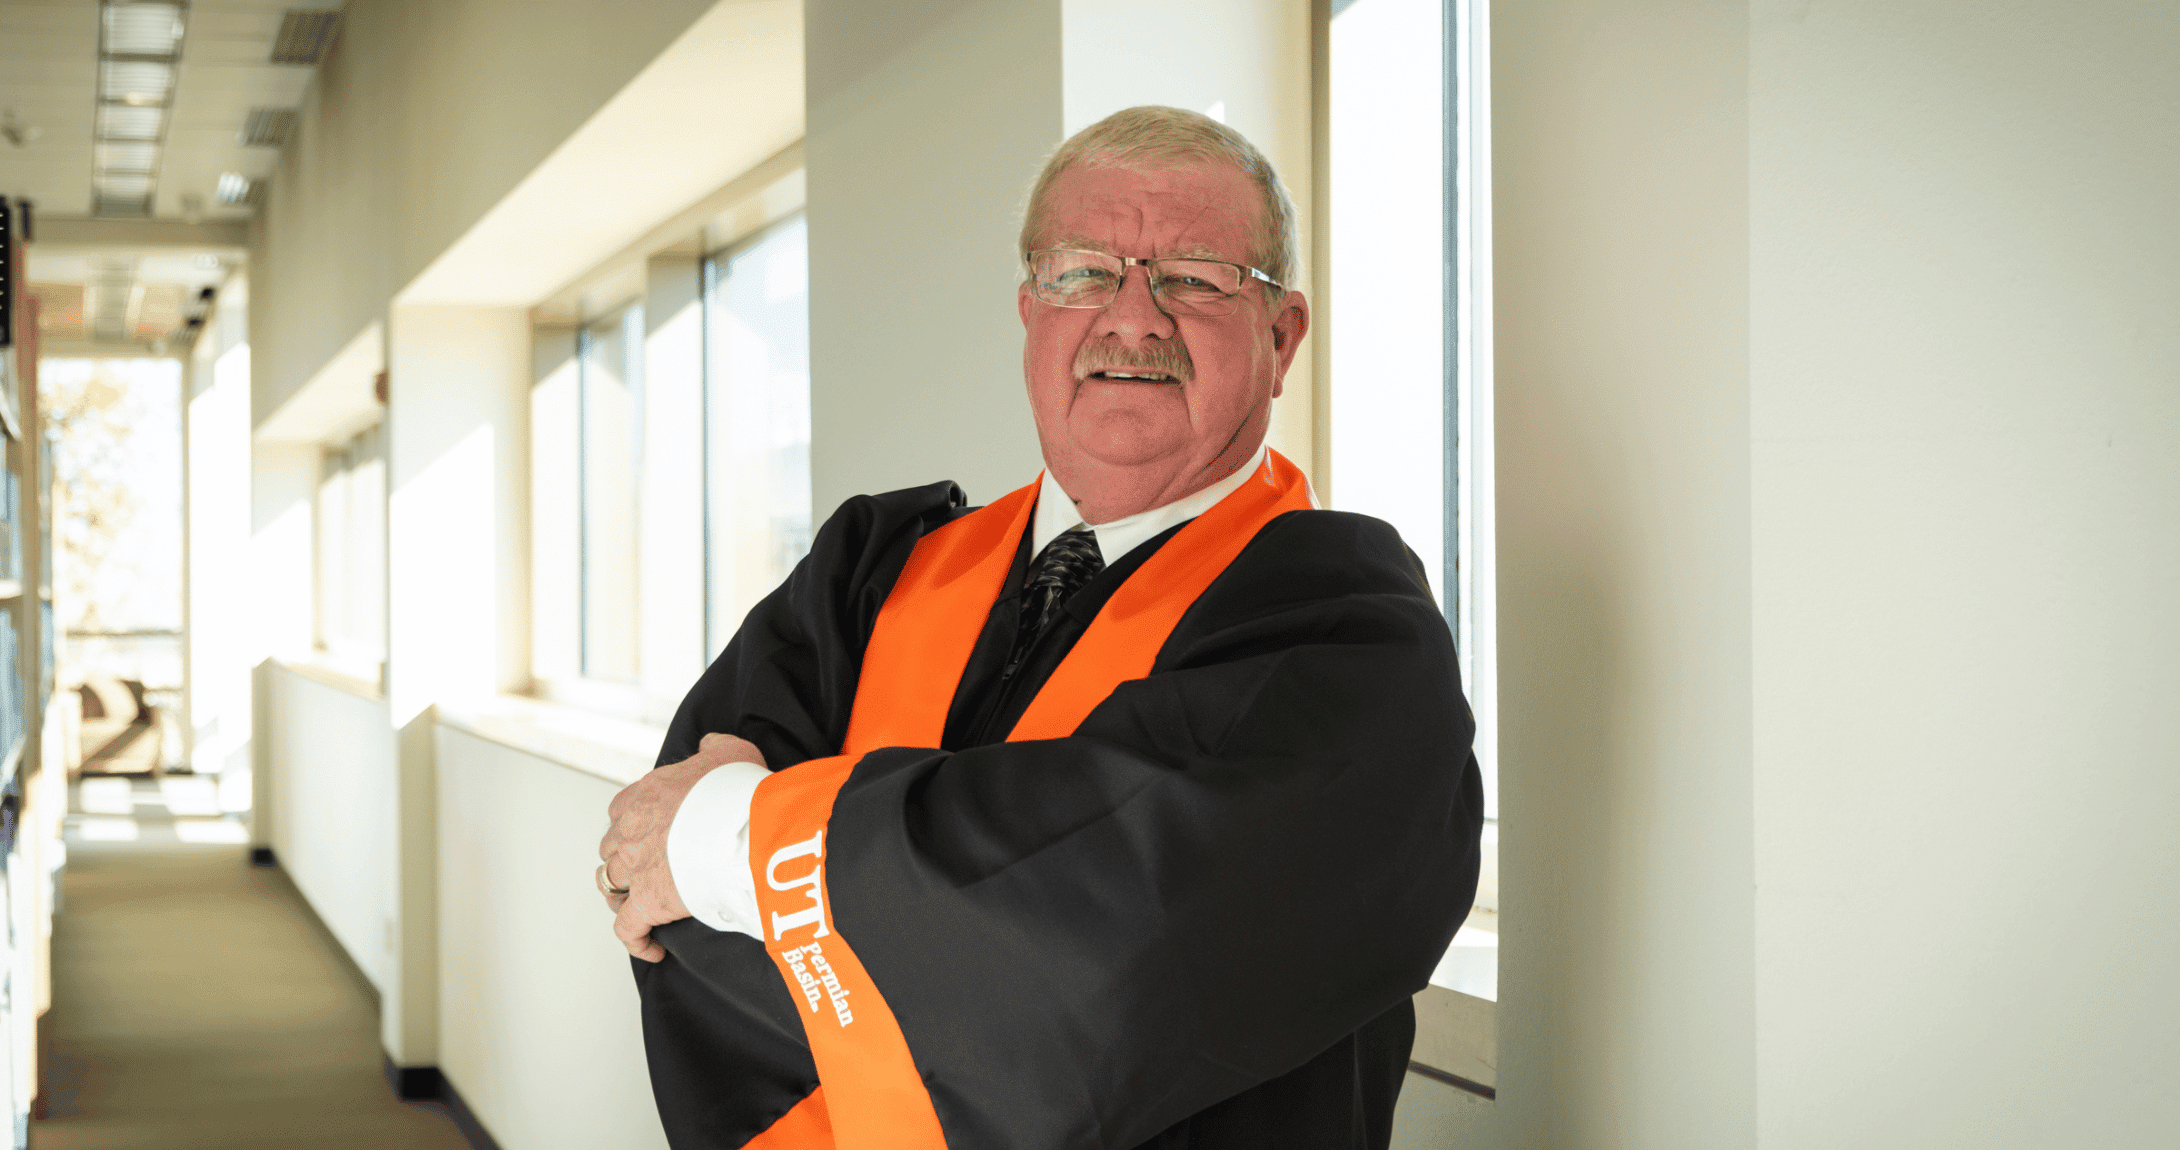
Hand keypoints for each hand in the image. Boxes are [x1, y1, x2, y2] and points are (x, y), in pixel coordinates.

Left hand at [599, 732, 768, 961]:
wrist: (744, 825)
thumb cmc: (739, 790)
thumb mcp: (729, 751)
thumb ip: (712, 747)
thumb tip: (707, 747)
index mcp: (644, 795)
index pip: (621, 811)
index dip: (634, 825)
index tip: (651, 834)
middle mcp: (630, 830)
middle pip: (612, 849)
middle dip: (626, 858)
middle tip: (648, 869)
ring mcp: (635, 868)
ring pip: (611, 886)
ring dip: (623, 895)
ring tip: (641, 905)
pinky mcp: (647, 903)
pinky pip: (627, 930)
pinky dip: (636, 940)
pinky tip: (652, 948)